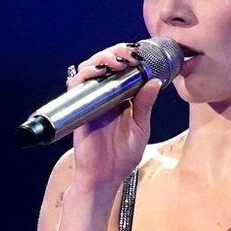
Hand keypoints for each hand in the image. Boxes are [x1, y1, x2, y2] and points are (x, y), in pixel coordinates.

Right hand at [64, 41, 163, 190]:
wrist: (105, 177)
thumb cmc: (122, 157)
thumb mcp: (140, 128)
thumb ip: (145, 105)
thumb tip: (154, 82)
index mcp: (122, 99)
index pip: (123, 70)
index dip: (129, 58)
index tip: (140, 54)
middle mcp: (106, 97)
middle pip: (106, 65)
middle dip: (117, 53)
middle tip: (129, 54)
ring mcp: (92, 102)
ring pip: (90, 69)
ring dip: (102, 59)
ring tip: (116, 61)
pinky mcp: (80, 110)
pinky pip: (76, 86)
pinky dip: (85, 75)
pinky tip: (98, 72)